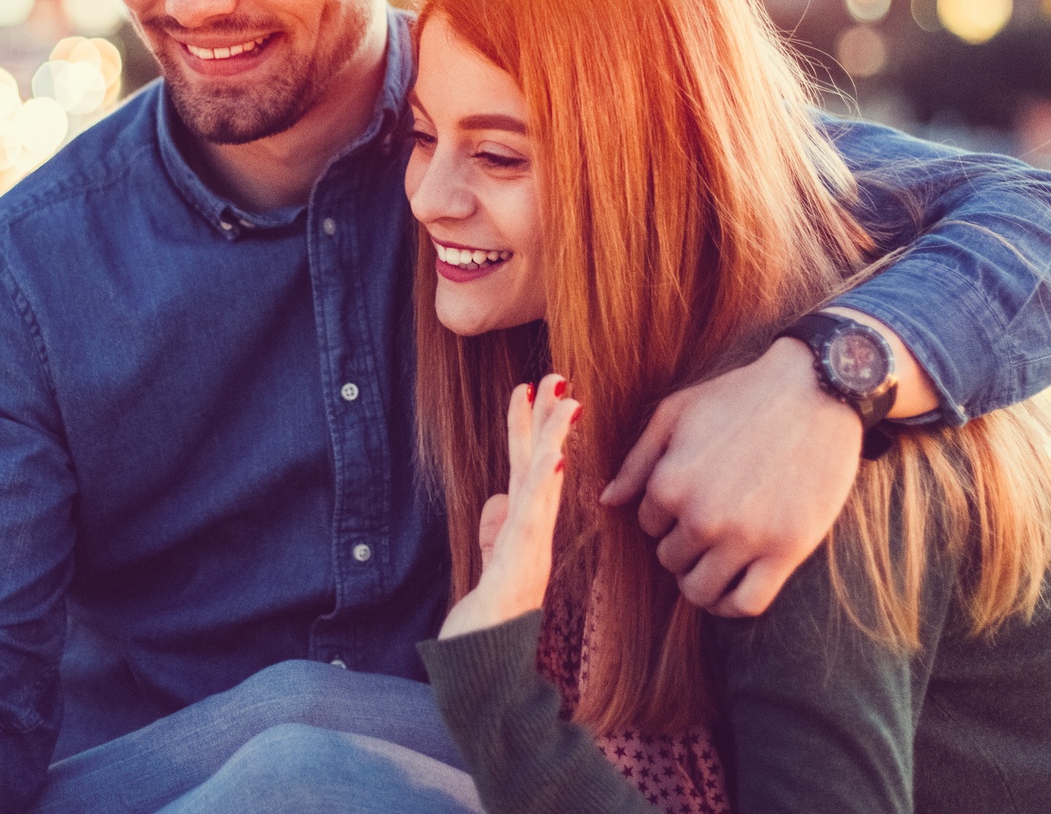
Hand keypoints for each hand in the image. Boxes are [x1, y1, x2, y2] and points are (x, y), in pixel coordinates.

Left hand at [440, 374, 579, 639]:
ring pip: (545, 482)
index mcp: (524, 534)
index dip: (530, 431)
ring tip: (564, 397)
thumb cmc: (486, 629)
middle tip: (556, 375)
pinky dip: (546, 482)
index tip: (532, 391)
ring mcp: (531, 548)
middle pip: (540, 466)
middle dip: (547, 420)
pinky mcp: (525, 563)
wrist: (486, 675)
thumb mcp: (489, 569)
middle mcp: (533, 537)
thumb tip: (497, 499)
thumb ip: (495, 534)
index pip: (527, 472)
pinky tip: (555, 453)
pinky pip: (536, 514)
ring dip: (554, 438)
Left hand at [599, 339, 859, 617]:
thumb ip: (637, 461)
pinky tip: (732, 590)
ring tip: (715, 559)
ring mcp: (744, 538)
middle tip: (708, 523)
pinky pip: (746, 604)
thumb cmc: (740, 397)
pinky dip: (731, 606)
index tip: (690, 498)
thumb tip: (607, 501)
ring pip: (700, 590)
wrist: (815, 391)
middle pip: (671, 559)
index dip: (665, 514)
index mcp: (669, 483)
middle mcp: (701, 516)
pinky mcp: (786, 552)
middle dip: (682, 545)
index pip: (646, 524)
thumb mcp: (675, 413)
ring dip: (701, 579)